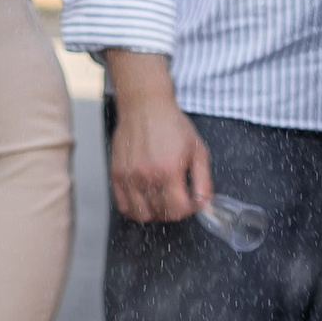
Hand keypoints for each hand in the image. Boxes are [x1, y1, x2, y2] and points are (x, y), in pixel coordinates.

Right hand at [107, 54, 212, 221]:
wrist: (145, 106)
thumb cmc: (172, 125)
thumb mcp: (197, 149)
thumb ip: (203, 180)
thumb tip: (205, 204)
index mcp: (169, 170)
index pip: (178, 210)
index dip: (189, 210)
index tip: (191, 202)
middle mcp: (147, 176)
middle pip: (160, 214)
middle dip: (173, 211)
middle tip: (178, 199)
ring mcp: (129, 177)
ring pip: (140, 214)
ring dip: (154, 213)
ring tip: (161, 200)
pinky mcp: (116, 174)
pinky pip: (123, 206)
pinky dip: (134, 209)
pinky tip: (144, 198)